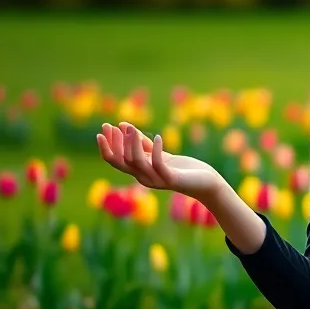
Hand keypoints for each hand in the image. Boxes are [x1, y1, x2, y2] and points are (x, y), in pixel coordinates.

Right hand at [96, 121, 224, 202]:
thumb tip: (124, 126)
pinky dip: (156, 150)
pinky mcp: (171, 179)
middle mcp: (144, 178)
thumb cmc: (182, 168)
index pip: (117, 161)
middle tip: (110, 125)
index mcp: (140, 172)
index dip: (108, 146)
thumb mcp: (160, 154)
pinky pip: (158, 164)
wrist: (205, 183)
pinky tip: (159, 137)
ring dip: (131, 144)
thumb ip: (143, 144)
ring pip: (136, 162)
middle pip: (122, 162)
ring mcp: (156, 180)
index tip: (104, 129)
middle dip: (114, 143)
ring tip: (130, 128)